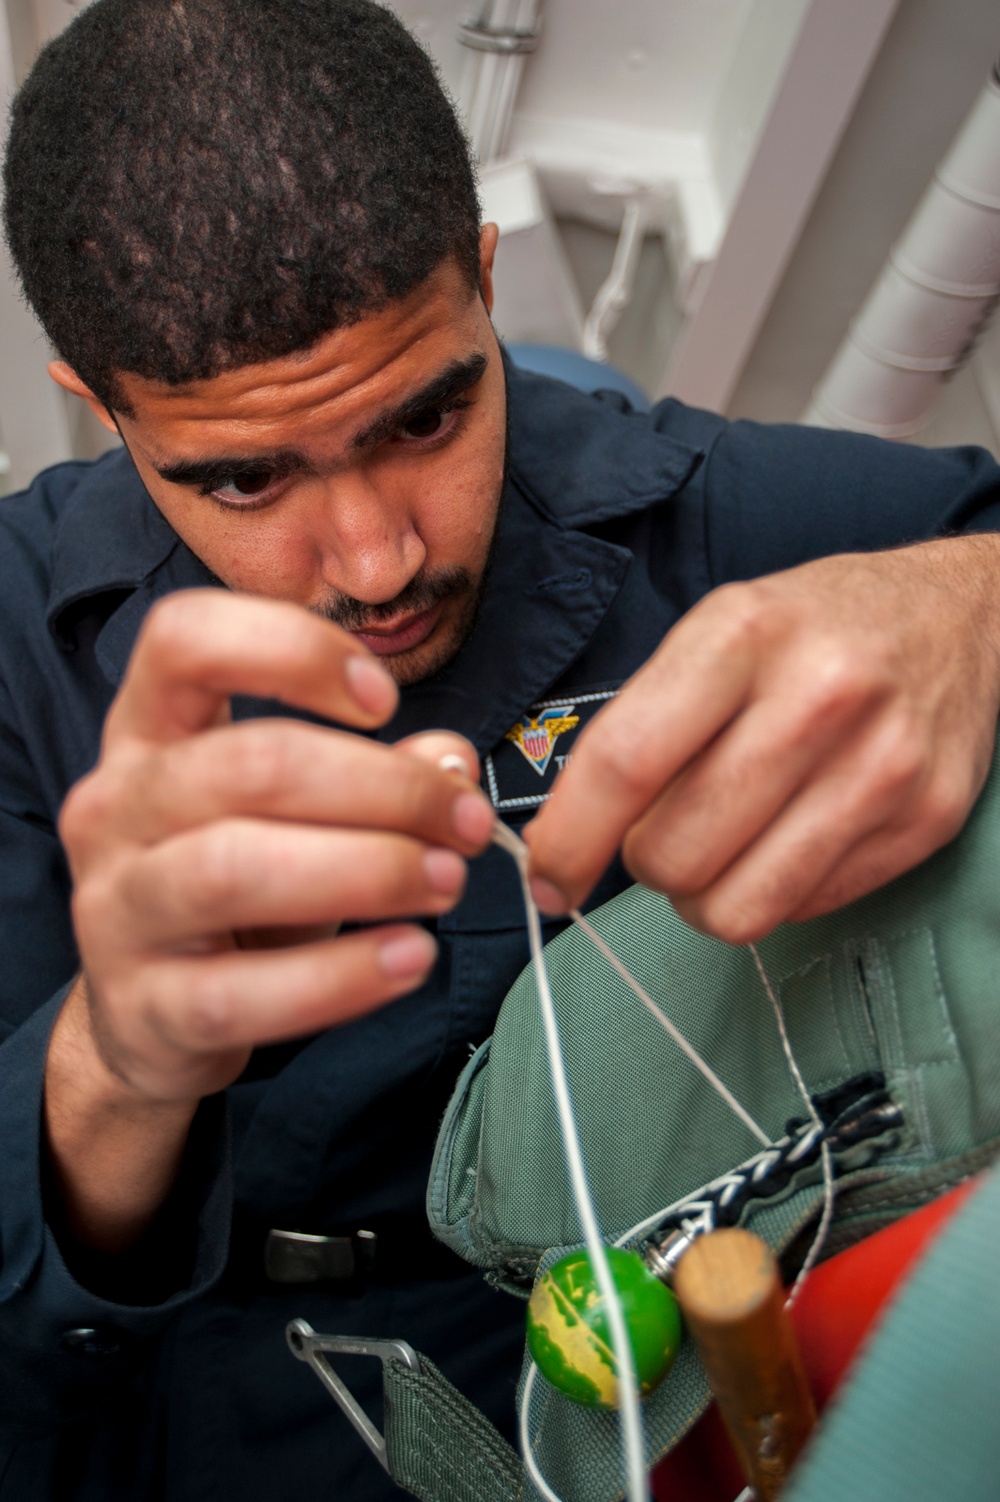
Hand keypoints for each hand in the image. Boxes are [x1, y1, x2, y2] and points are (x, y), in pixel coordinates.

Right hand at [59, 589, 491, 1108]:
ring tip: (446, 881)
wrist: (151, 1019)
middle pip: (251, 763)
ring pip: (235, 870)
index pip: (184, 637)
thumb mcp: (297, 817)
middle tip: (467, 823)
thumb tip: (453, 764)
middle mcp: (115, 807)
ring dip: (370, 870)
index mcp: (147, 733)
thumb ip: (378, 777)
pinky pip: (243, 991)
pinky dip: (343, 975)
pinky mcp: (145, 1007)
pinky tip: (410, 957)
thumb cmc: (236, 894)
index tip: (383, 699)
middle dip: (387, 788)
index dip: (293, 648)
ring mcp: (116, 910)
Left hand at [525, 535, 999, 942]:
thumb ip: (646, 721)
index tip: (548, 876)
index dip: (570, 839)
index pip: (627, 762)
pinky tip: (787, 836)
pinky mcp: (925, 823)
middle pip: (676, 854)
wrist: (963, 617)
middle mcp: (819, 696)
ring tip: (721, 843)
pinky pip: (801, 910)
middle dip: (645, 863)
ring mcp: (882, 767)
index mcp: (744, 633)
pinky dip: (772, 890)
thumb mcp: (720, 629)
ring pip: (736, 907)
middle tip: (663, 829)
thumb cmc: (816, 628)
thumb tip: (569, 836)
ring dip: (703, 895)